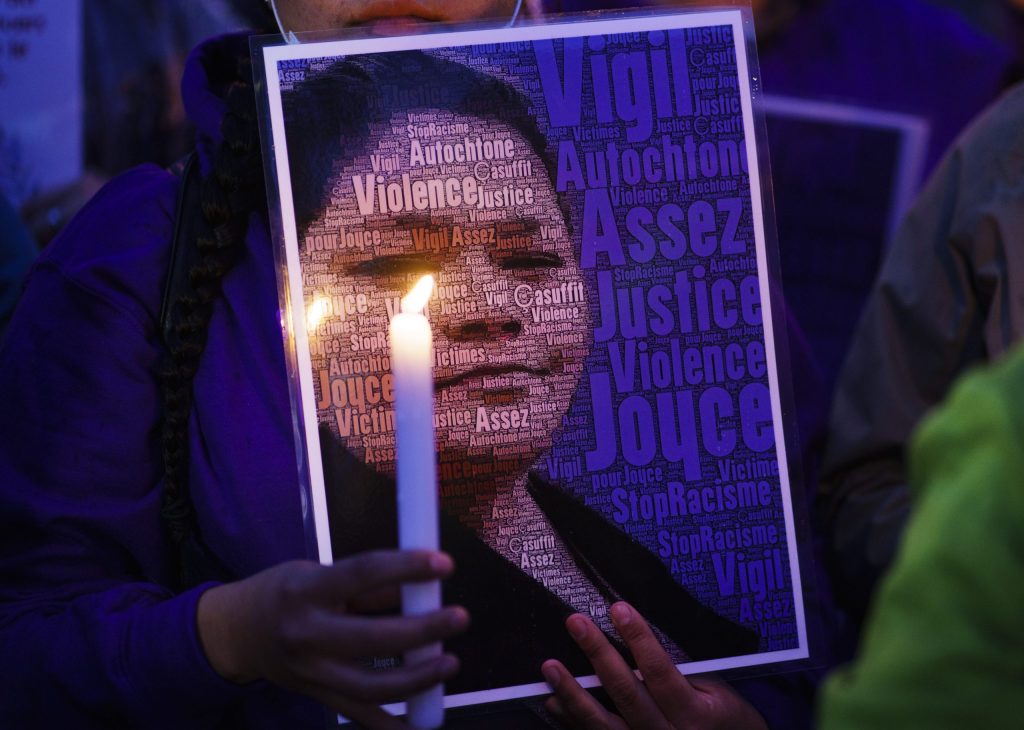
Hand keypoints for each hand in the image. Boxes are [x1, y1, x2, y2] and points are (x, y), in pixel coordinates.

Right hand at [198, 550, 467, 728]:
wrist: (237, 633)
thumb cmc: (285, 593)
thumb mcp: (318, 573)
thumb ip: (369, 584)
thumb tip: (420, 583)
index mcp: (308, 590)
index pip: (363, 574)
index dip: (407, 567)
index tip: (445, 564)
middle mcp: (307, 634)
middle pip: (373, 638)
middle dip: (423, 630)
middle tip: (459, 617)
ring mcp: (311, 673)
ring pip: (371, 687)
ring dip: (417, 679)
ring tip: (449, 663)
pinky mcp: (319, 697)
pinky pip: (361, 717)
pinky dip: (394, 726)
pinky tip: (423, 724)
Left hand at [541, 602, 765, 729]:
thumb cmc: (724, 720)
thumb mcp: (719, 693)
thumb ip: (684, 670)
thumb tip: (642, 637)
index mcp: (695, 716)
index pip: (661, 673)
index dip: (639, 640)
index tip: (619, 609)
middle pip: (628, 694)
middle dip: (599, 655)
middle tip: (576, 622)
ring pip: (604, 725)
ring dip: (574, 694)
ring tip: (550, 666)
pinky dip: (571, 721)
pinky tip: (552, 700)